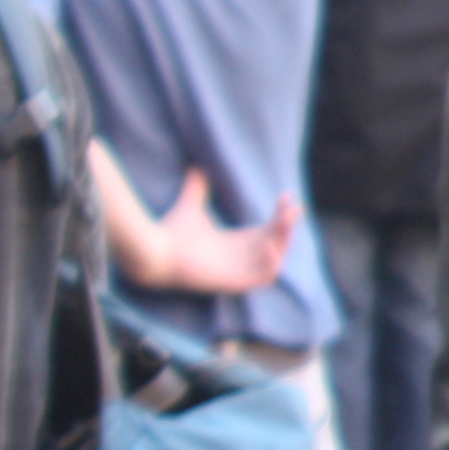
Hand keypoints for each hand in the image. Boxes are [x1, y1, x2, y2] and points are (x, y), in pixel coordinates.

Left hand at [123, 169, 298, 296]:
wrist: (154, 249)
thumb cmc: (170, 232)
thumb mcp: (191, 205)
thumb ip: (197, 188)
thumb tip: (195, 167)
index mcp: (235, 243)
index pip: (267, 230)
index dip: (280, 215)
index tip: (286, 196)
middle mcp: (241, 258)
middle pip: (276, 243)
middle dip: (287, 226)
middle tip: (294, 208)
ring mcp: (239, 271)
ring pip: (276, 259)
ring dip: (285, 241)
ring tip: (285, 221)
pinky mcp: (234, 282)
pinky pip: (264, 277)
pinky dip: (271, 263)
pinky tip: (268, 243)